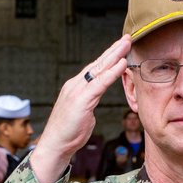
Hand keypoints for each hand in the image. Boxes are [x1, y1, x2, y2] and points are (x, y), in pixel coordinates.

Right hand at [0, 144, 8, 182]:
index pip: (3, 153)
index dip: (3, 157)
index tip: (2, 160)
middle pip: (5, 162)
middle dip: (4, 165)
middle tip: (2, 168)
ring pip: (4, 169)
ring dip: (2, 172)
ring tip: (0, 175)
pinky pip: (1, 176)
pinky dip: (0, 179)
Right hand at [30, 36, 130, 182]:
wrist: (55, 145)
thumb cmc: (69, 133)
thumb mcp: (83, 113)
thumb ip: (90, 101)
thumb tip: (95, 99)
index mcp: (76, 87)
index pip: (95, 68)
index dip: (108, 57)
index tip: (120, 47)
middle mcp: (75, 85)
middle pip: (98, 63)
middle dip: (113, 50)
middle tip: (127, 37)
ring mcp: (77, 91)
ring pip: (99, 69)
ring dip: (115, 55)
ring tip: (127, 44)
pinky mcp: (81, 100)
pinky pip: (100, 83)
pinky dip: (112, 72)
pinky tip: (121, 63)